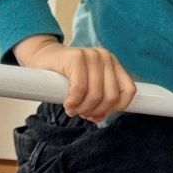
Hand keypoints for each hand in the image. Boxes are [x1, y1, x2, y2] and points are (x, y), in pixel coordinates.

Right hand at [16, 35, 136, 122]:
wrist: (43, 58)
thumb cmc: (66, 77)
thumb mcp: (89, 88)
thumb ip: (100, 101)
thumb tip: (100, 117)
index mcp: (113, 65)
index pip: (128, 91)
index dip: (115, 108)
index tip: (99, 112)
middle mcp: (106, 57)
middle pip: (111, 97)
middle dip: (95, 111)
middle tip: (81, 112)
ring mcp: (92, 55)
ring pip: (96, 95)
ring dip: (82, 109)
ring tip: (72, 109)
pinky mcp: (76, 57)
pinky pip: (80, 90)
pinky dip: (73, 102)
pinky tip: (67, 104)